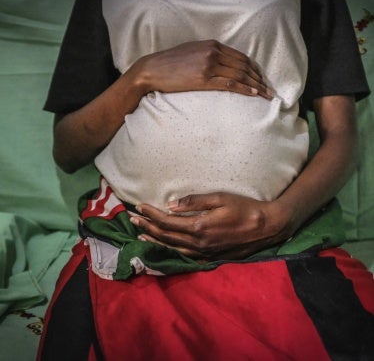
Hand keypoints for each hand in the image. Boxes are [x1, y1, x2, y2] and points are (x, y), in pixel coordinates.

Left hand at [129, 192, 291, 259]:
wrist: (266, 227)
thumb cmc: (244, 208)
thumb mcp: (220, 198)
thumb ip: (195, 201)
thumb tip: (171, 205)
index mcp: (199, 227)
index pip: (167, 221)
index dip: (151, 214)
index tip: (139, 207)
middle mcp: (198, 243)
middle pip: (166, 236)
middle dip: (147, 226)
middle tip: (132, 219)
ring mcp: (204, 252)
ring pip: (173, 248)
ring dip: (155, 240)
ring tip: (141, 234)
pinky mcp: (211, 256)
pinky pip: (185, 255)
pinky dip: (170, 250)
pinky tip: (165, 247)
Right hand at [130, 40, 272, 99]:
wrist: (152, 70)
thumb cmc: (170, 63)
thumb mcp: (192, 52)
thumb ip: (209, 55)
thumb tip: (222, 64)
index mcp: (212, 45)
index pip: (241, 57)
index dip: (254, 68)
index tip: (261, 78)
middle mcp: (213, 52)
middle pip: (244, 66)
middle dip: (259, 78)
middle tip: (269, 89)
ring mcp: (208, 65)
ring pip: (240, 75)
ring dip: (255, 86)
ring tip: (265, 95)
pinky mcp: (203, 79)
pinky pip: (229, 84)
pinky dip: (244, 89)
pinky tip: (253, 94)